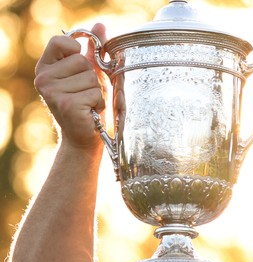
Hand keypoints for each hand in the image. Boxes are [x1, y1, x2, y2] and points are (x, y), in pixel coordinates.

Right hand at [34, 23, 107, 148]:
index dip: (76, 50)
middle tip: (86, 94)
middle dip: (92, 78)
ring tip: (88, 104)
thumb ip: (93, 51)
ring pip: (90, 78)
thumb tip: (100, 25)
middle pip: (82, 61)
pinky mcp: (66, 104)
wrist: (84, 137)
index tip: (81, 66)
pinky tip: (89, 112)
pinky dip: (98, 103)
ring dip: (96, 92)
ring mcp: (53, 91)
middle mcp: (44, 78)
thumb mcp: (88, 74)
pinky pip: (94, 93)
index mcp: (46, 67)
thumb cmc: (87, 105)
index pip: (60, 41)